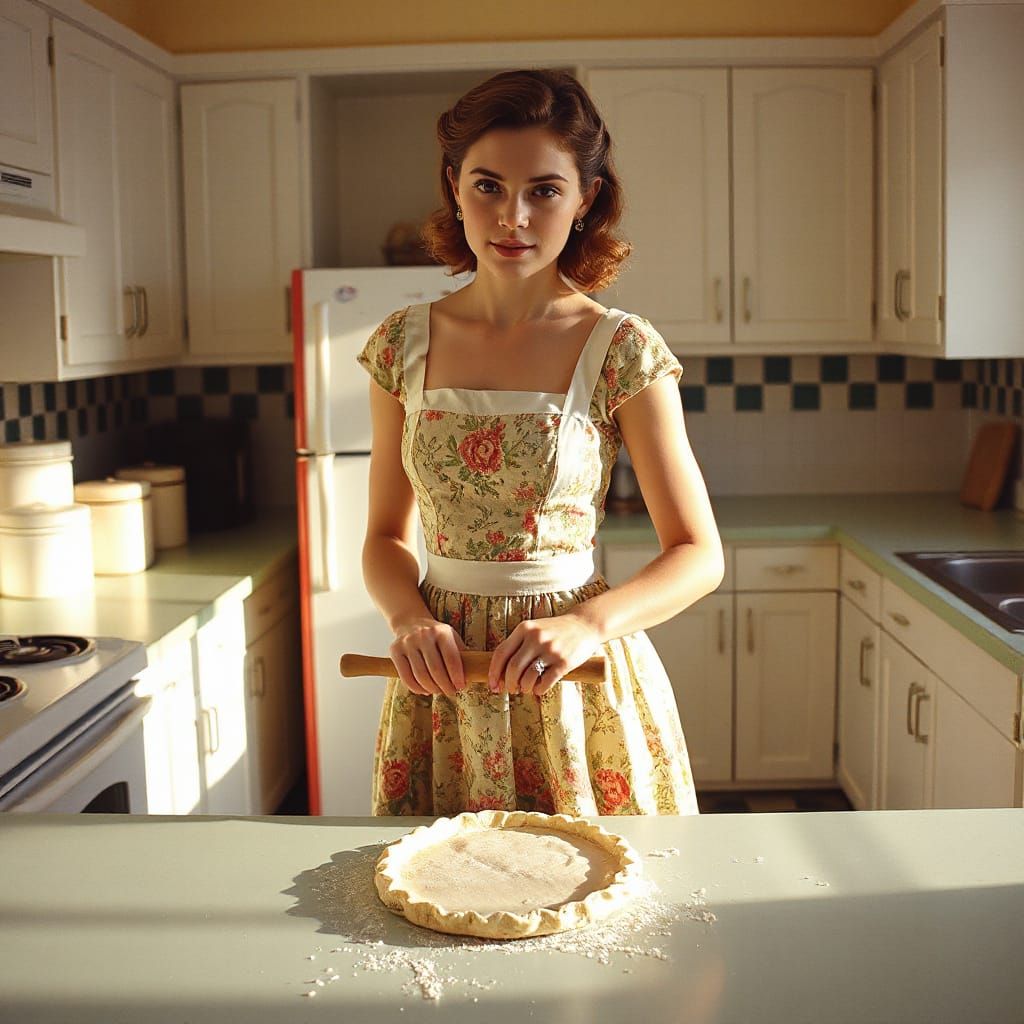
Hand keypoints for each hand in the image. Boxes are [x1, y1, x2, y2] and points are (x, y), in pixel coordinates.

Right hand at [389, 617, 467, 697]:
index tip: (461, 687)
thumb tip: (472, 675)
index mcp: (441, 631)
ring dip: (432, 688)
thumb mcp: (451, 637)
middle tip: (450, 692)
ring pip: (420, 675)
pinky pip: (405, 677)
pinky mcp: (395, 651)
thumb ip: (461, 653)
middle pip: (435, 670)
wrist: (410, 622)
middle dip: (445, 686)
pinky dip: (416, 688)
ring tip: (438, 691)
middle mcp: (423, 635)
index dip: (457, 676)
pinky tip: (424, 690)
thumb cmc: (435, 635)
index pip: (451, 658)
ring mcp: (407, 642)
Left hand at [487, 612, 602, 696]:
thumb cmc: (555, 631)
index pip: (501, 653)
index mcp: (524, 628)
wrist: (585, 625)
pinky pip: (545, 683)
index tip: (493, 685)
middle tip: (511, 689)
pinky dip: (538, 690)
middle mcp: (536, 638)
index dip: (494, 673)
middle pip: (513, 668)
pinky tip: (539, 688)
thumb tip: (500, 673)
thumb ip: (518, 645)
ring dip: (524, 688)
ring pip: (527, 677)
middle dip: (509, 683)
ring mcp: (551, 650)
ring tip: (526, 688)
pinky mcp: (564, 662)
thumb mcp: (534, 629)